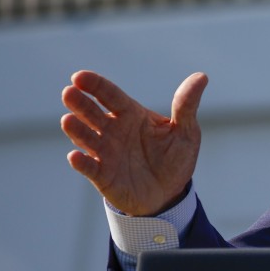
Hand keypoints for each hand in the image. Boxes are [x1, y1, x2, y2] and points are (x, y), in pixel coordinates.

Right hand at [61, 70, 207, 215]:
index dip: (95, 85)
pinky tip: (75, 156)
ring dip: (76, 129)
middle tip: (69, 93)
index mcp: (131, 114)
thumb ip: (186, 105)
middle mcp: (113, 130)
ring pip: (86, 137)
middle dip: (79, 103)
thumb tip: (201, 77)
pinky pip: (89, 168)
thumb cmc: (175, 157)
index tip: (79, 76)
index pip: (110, 95)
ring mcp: (105, 152)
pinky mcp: (103, 175)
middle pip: (92, 113)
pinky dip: (82, 162)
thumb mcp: (185, 131)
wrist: (169, 194)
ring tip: (68, 120)